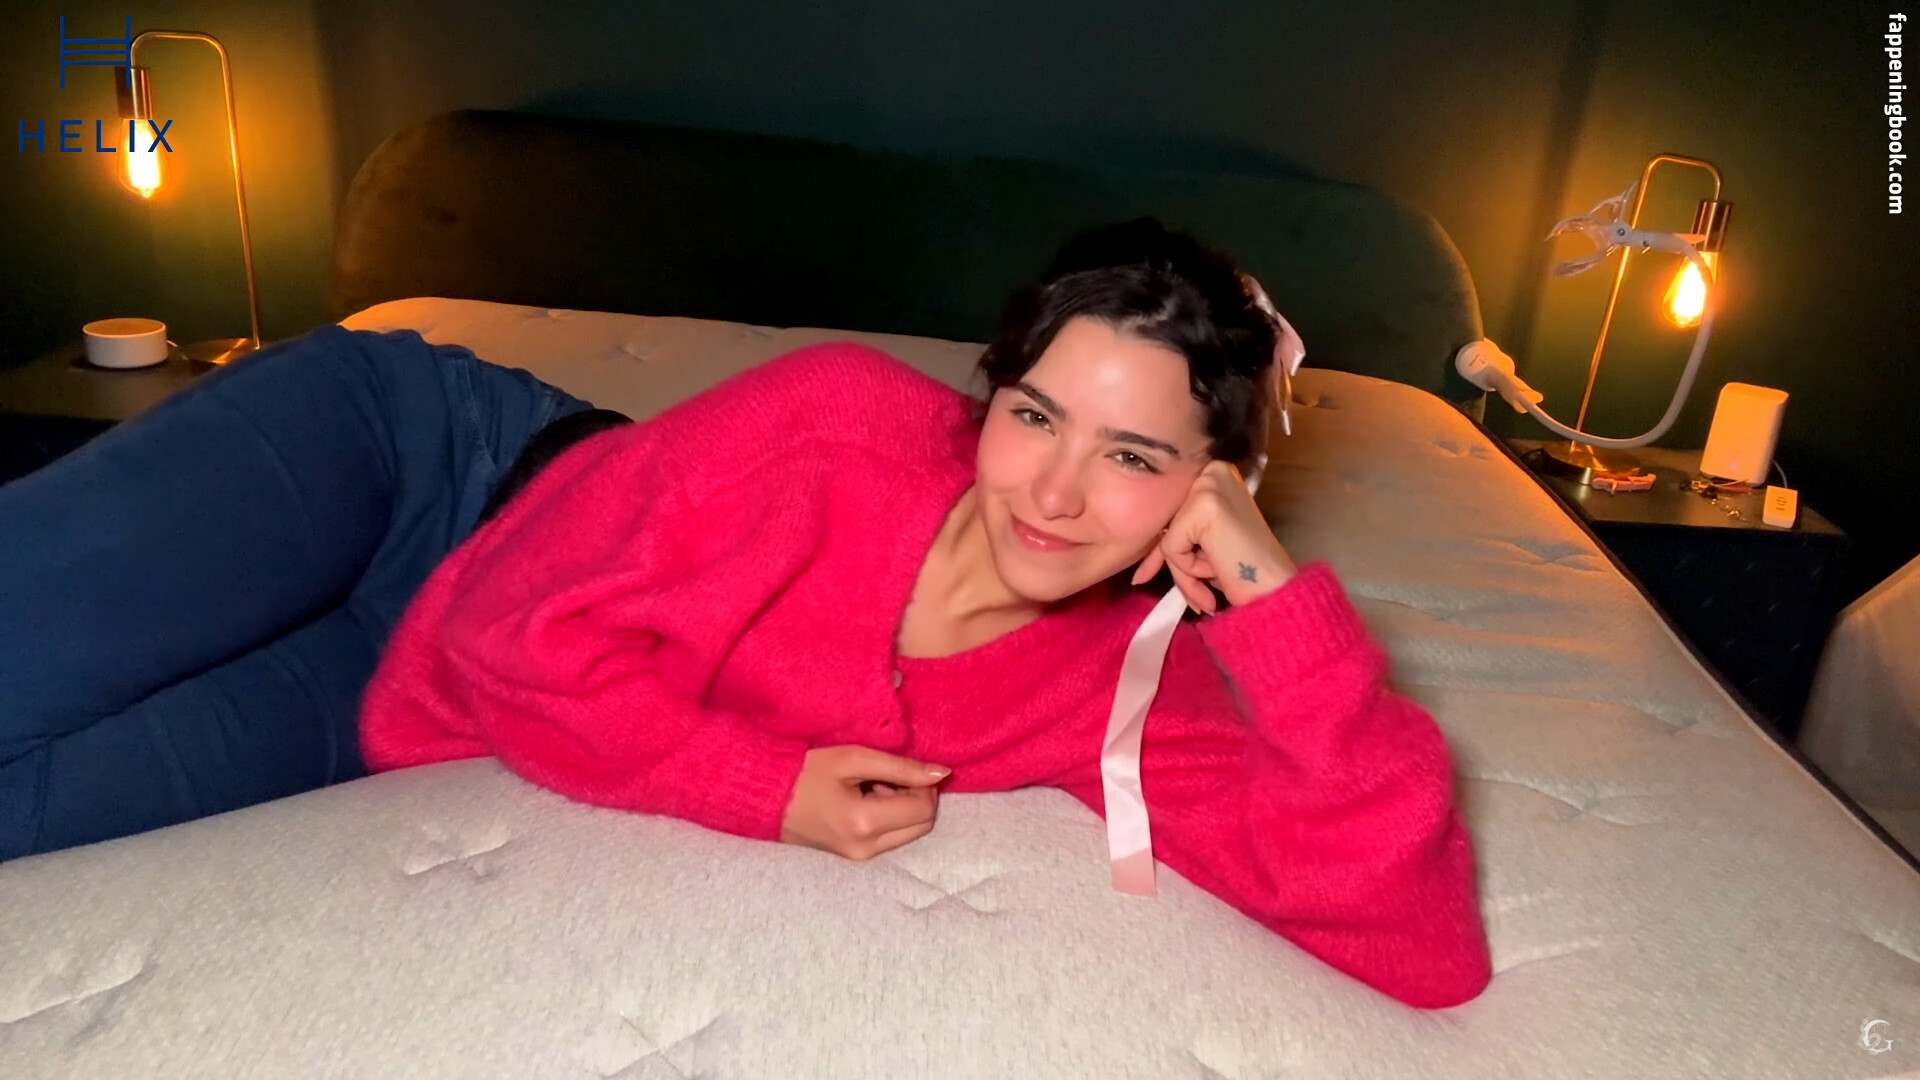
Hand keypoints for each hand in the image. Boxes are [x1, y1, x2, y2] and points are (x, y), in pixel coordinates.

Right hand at [779, 745, 949, 859]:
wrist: (766, 797)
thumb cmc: (805, 773)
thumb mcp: (853, 759)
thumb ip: (901, 766)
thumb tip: (943, 772)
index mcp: (865, 823)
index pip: (924, 809)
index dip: (924, 784)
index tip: (902, 767)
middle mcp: (866, 848)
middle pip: (923, 825)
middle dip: (917, 797)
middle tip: (887, 777)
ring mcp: (860, 857)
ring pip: (909, 833)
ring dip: (903, 807)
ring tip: (871, 787)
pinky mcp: (855, 857)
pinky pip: (891, 838)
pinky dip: (889, 817)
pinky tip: (864, 800)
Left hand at [1129, 460, 1296, 613]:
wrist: (1275, 591)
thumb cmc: (1244, 570)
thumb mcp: (1204, 545)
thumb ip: (1178, 536)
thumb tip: (1138, 557)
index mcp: (1215, 473)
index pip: (1174, 510)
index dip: (1161, 545)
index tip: (1142, 574)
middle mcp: (1213, 469)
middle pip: (1169, 522)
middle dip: (1166, 559)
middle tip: (1142, 582)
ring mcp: (1209, 484)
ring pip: (1169, 536)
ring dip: (1184, 570)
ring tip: (1212, 583)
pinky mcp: (1204, 505)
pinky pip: (1172, 546)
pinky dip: (1188, 569)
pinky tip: (1216, 572)